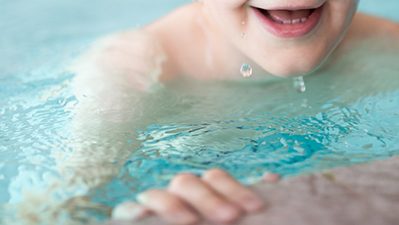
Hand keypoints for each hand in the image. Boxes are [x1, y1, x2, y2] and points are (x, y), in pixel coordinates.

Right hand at [112, 169, 278, 223]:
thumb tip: (273, 179)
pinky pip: (126, 211)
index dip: (236, 190)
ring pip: (157, 194)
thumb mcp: (234, 216)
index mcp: (203, 190)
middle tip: (230, 218)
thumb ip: (244, 201)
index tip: (255, 208)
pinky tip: (141, 215)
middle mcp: (177, 194)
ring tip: (190, 222)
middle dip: (208, 198)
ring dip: (172, 205)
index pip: (216, 178)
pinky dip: (131, 211)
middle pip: (188, 182)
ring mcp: (152, 205)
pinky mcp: (132, 219)